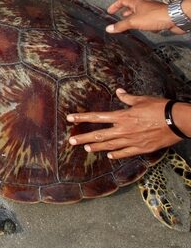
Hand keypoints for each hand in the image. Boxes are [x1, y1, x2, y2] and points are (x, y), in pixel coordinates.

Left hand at [66, 89, 180, 158]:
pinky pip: (125, 153)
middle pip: (99, 135)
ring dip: (96, 147)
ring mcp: (131, 141)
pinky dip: (116, 155)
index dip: (82, 118)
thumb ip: (128, 98)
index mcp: (122, 116)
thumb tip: (119, 91)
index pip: (97, 117)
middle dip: (84, 138)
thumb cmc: (160, 107)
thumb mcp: (142, 99)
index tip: (70, 118)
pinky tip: (109, 156)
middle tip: (71, 141)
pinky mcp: (141, 148)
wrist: (177, 121)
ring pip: (109, 146)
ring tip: (86, 148)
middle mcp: (123, 130)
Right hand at [104, 0, 185, 34]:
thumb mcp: (134, 21)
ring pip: (140, 14)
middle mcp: (144, 5)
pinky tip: (143, 30)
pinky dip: (144, 24)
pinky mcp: (158, 17)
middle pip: (132, 7)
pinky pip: (148, 20)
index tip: (110, 11)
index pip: (123, 1)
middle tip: (119, 18)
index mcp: (137, 3)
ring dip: (134, 19)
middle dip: (124, 13)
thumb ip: (121, 25)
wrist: (174, 18)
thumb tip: (108, 28)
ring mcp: (152, 11)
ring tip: (130, 25)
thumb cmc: (154, 16)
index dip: (115, 5)